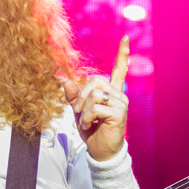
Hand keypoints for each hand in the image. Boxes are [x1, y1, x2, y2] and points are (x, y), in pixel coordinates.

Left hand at [63, 35, 130, 160]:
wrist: (100, 150)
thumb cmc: (92, 130)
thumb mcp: (79, 110)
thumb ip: (73, 95)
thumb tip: (62, 78)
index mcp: (111, 91)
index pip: (119, 69)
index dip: (122, 54)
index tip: (125, 38)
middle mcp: (119, 95)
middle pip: (95, 81)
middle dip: (80, 95)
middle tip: (78, 110)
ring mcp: (121, 104)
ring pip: (95, 94)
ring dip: (83, 108)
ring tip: (85, 120)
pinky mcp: (119, 113)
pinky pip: (96, 107)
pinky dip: (87, 117)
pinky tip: (90, 125)